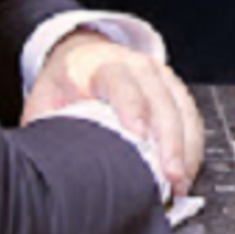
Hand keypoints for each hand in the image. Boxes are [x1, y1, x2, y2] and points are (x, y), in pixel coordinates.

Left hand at [25, 32, 204, 198]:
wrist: (82, 53)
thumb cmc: (64, 82)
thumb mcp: (45, 99)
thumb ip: (47, 125)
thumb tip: (42, 165)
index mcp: (99, 65)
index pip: (121, 83)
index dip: (132, 108)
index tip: (138, 136)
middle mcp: (136, 65)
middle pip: (161, 100)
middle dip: (169, 140)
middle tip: (171, 175)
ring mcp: (159, 75)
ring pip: (182, 109)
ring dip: (186, 146)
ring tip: (182, 180)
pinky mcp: (173, 88)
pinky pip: (190, 115)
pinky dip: (192, 144)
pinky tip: (188, 168)